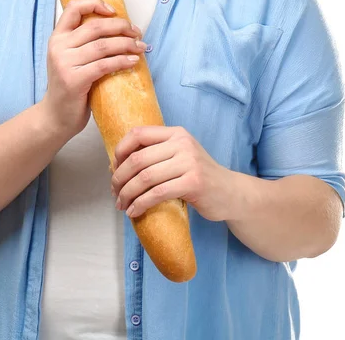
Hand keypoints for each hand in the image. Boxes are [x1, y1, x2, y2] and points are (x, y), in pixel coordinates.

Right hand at [42, 0, 145, 139]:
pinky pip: (104, 65)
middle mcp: (58, 47)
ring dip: (127, 44)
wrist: (56, 116)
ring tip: (141, 47)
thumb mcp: (71, 59)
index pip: (74, 8)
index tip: (114, 11)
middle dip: (121, 26)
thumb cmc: (71, 86)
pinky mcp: (74, 80)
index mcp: (57, 37)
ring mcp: (64, 63)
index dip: (95, 4)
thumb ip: (84, 43)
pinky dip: (122, 61)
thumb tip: (118, 27)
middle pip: (96, 26)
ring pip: (103, 45)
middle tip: (137, 32)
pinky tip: (134, 61)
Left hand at [111, 126, 230, 221]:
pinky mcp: (193, 183)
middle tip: (115, 192)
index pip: (138, 133)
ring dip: (127, 194)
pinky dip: (141, 204)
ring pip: (145, 177)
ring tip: (122, 205)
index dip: (120, 150)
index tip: (114, 168)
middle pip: (138, 158)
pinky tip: (134, 211)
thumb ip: (156, 154)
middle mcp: (181, 143)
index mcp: (175, 133)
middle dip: (120, 178)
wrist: (230, 192)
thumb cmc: (198, 175)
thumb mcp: (179, 155)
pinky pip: (157, 193)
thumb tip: (118, 165)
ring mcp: (189, 162)